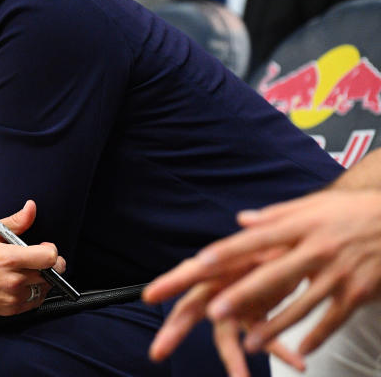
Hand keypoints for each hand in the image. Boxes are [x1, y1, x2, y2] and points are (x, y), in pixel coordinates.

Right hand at [0, 200, 64, 315]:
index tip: (43, 247)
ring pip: (46, 287)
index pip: (50, 257)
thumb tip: (32, 206)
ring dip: (43, 278)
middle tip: (37, 258)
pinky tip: (22, 283)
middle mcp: (14, 280)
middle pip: (52, 273)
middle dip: (49, 264)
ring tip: (27, 270)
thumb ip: (15, 221)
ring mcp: (13, 297)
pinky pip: (37, 300)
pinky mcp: (12, 310)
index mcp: (9, 258)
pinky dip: (35, 291)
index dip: (51, 250)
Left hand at [144, 188, 380, 374]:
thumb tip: (241, 221)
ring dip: (275, 327)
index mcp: (301, 225)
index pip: (257, 239)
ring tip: (249, 345)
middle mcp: (318, 249)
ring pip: (302, 305)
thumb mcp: (314, 205)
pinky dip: (317, 336)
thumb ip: (277, 216)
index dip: (228, 251)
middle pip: (274, 275)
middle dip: (243, 294)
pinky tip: (299, 353)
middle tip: (214, 311)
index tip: (200, 262)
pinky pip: (334, 319)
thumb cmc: (351, 212)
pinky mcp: (360, 292)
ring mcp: (340, 273)